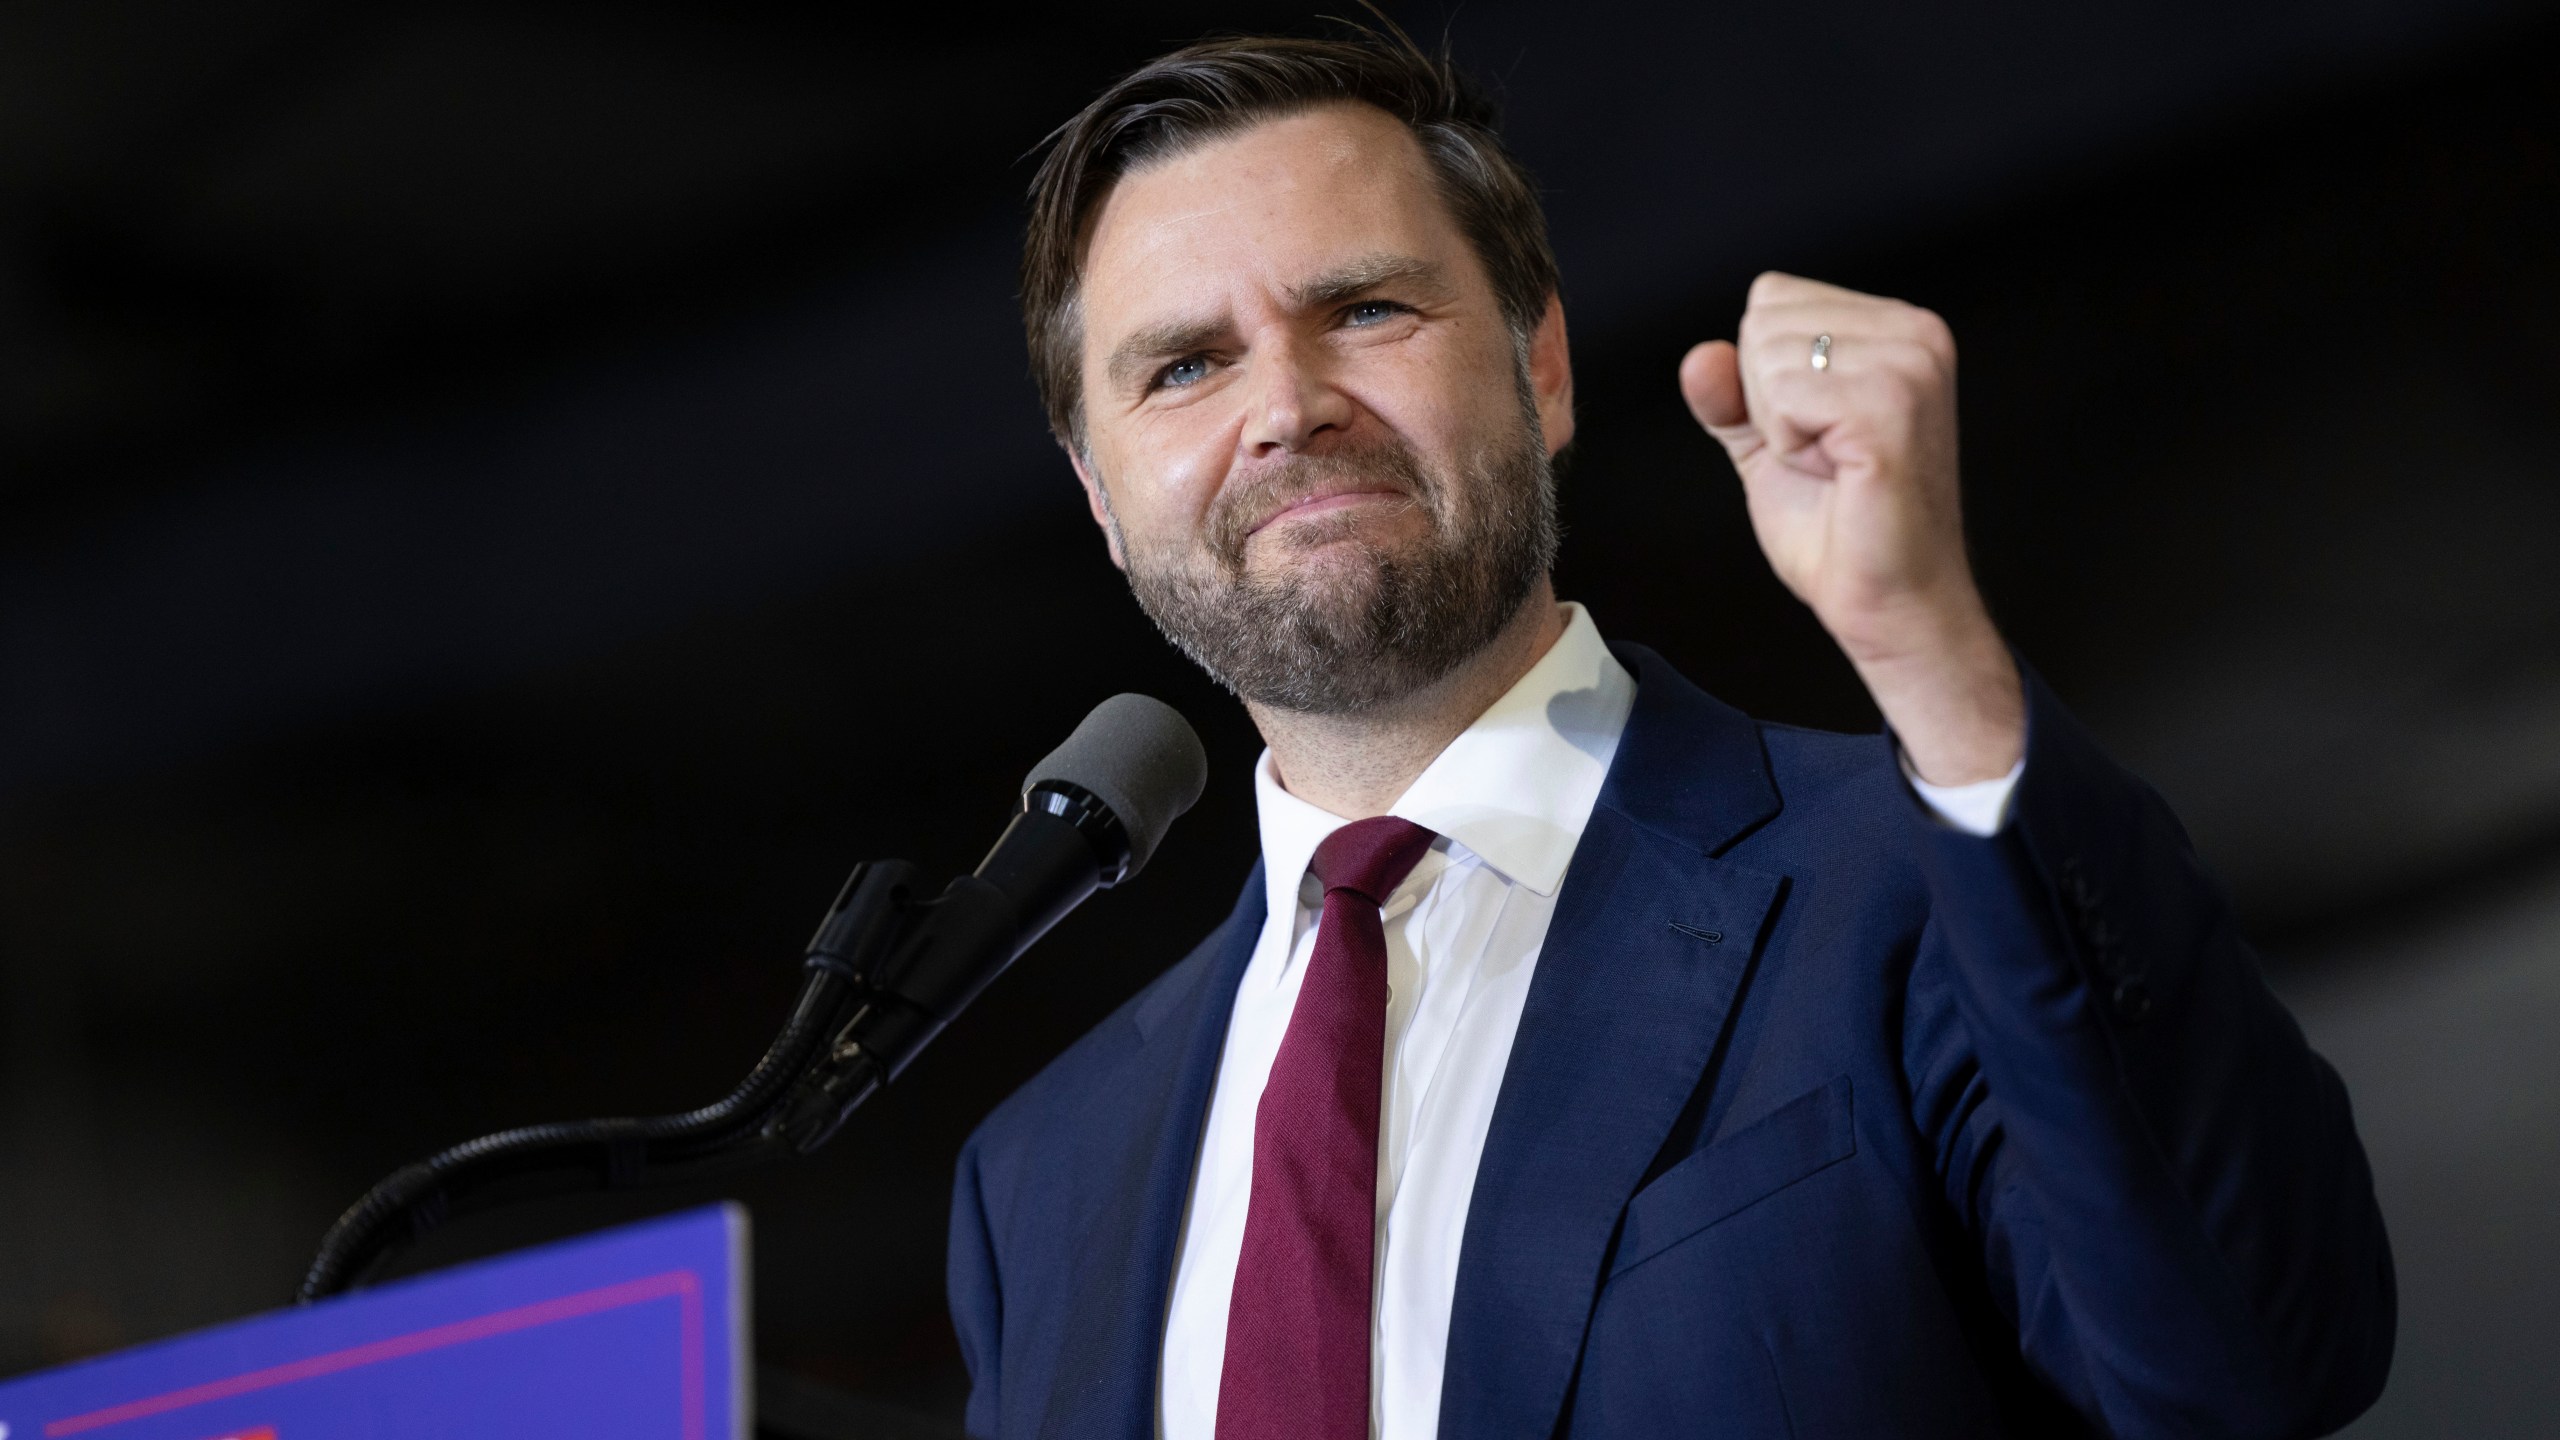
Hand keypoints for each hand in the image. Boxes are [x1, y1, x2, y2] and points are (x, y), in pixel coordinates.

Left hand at [1680, 272, 2022, 784]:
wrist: (1886, 602)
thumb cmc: (1839, 529)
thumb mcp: (1766, 443)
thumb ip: (1728, 394)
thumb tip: (1699, 355)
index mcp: (1897, 328)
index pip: (1771, 298)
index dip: (1763, 378)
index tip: (1813, 433)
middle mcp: (1916, 333)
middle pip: (1764, 318)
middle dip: (1766, 400)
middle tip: (1822, 456)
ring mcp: (1911, 366)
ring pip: (1768, 353)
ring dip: (1778, 425)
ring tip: (1831, 465)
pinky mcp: (1892, 407)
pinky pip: (1784, 395)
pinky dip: (1787, 444)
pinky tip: (1834, 472)